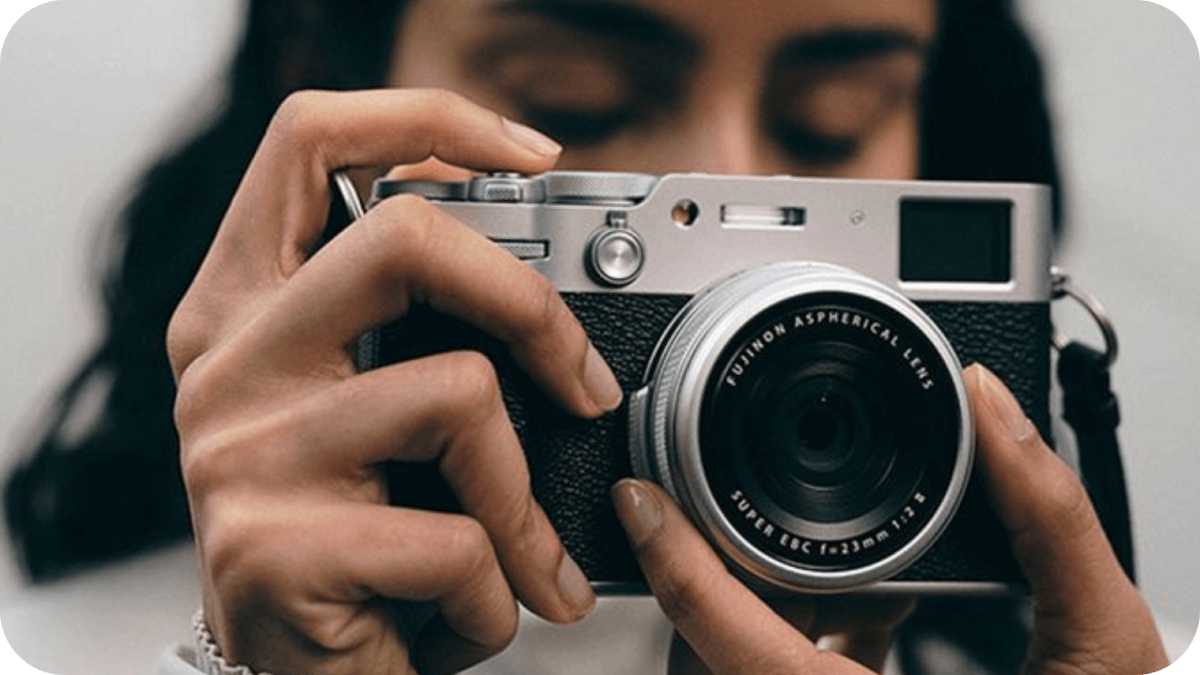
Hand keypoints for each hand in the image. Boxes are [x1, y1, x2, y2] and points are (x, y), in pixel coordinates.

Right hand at [167, 89, 620, 674]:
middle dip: (531, 305)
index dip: (428, 122)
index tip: (529, 152)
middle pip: (400, 235)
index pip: (309, 143)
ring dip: (525, 502)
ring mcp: (241, 453)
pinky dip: (500, 594)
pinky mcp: (272, 550)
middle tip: (585, 385)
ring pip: (458, 396)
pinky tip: (468, 618)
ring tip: (523, 560)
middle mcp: (229, 364)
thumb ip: (414, 334)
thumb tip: (539, 289)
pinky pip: (454, 538)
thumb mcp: (369, 419)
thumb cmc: (354, 550)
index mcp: (247, 308)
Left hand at [612, 363, 1169, 674]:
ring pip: (743, 671)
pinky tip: (864, 600)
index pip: (733, 643)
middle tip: (704, 503)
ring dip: (755, 607)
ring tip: (797, 541)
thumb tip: (996, 409)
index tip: (638, 498)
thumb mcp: (1104, 649)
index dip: (676, 562)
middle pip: (715, 659)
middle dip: (704, 579)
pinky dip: (804, 634)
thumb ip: (1052, 524)